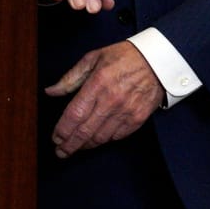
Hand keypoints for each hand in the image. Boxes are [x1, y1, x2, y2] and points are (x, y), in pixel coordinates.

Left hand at [44, 41, 161, 156]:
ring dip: (85, 145)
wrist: (158, 60)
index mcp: (97, 83)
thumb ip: (71, 77)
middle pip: (84, 131)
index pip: (74, 115)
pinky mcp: (138, 118)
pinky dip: (105, 140)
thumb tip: (51, 92)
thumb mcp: (94, 58)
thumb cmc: (124, 57)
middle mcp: (111, 100)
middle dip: (69, 145)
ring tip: (76, 147)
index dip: (62, 130)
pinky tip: (97, 139)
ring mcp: (126, 111)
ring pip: (100, 137)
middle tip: (61, 152)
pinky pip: (117, 136)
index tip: (55, 138)